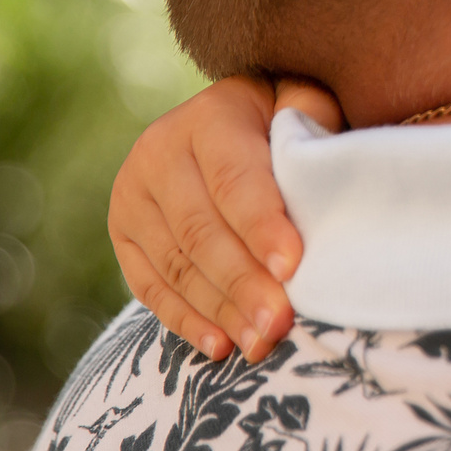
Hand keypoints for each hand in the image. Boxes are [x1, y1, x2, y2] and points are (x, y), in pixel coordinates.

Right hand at [107, 74, 342, 360]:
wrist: (228, 121)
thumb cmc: (284, 120)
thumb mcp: (305, 105)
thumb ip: (316, 130)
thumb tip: (328, 178)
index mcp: (208, 118)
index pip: (233, 180)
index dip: (261, 226)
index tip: (291, 267)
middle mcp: (158, 152)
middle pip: (201, 231)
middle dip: (243, 283)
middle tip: (279, 323)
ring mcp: (133, 195)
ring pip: (176, 265)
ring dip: (219, 310)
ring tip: (259, 343)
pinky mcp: (122, 233)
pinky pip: (149, 286)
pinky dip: (185, 320)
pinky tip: (220, 345)